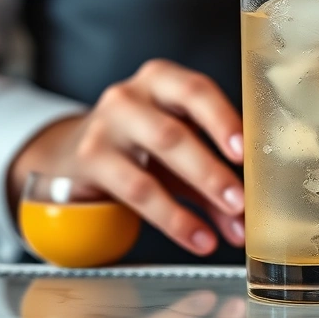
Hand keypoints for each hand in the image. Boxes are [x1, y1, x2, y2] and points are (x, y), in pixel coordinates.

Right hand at [9, 59, 245, 255]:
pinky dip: (174, 219)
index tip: (245, 151)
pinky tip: (197, 237)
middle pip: (175, 131)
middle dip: (211, 170)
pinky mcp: (89, 158)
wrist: (73, 150)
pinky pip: (137, 191)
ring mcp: (105, 126)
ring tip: (226, 222)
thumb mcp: (177, 153)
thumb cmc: (139, 144)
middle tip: (240, 200)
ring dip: (195, 193)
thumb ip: (213, 183)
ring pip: (153, 162)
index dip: (223, 120)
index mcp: (162, 80)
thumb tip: (244, 222)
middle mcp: (130, 96)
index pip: (196, 90)